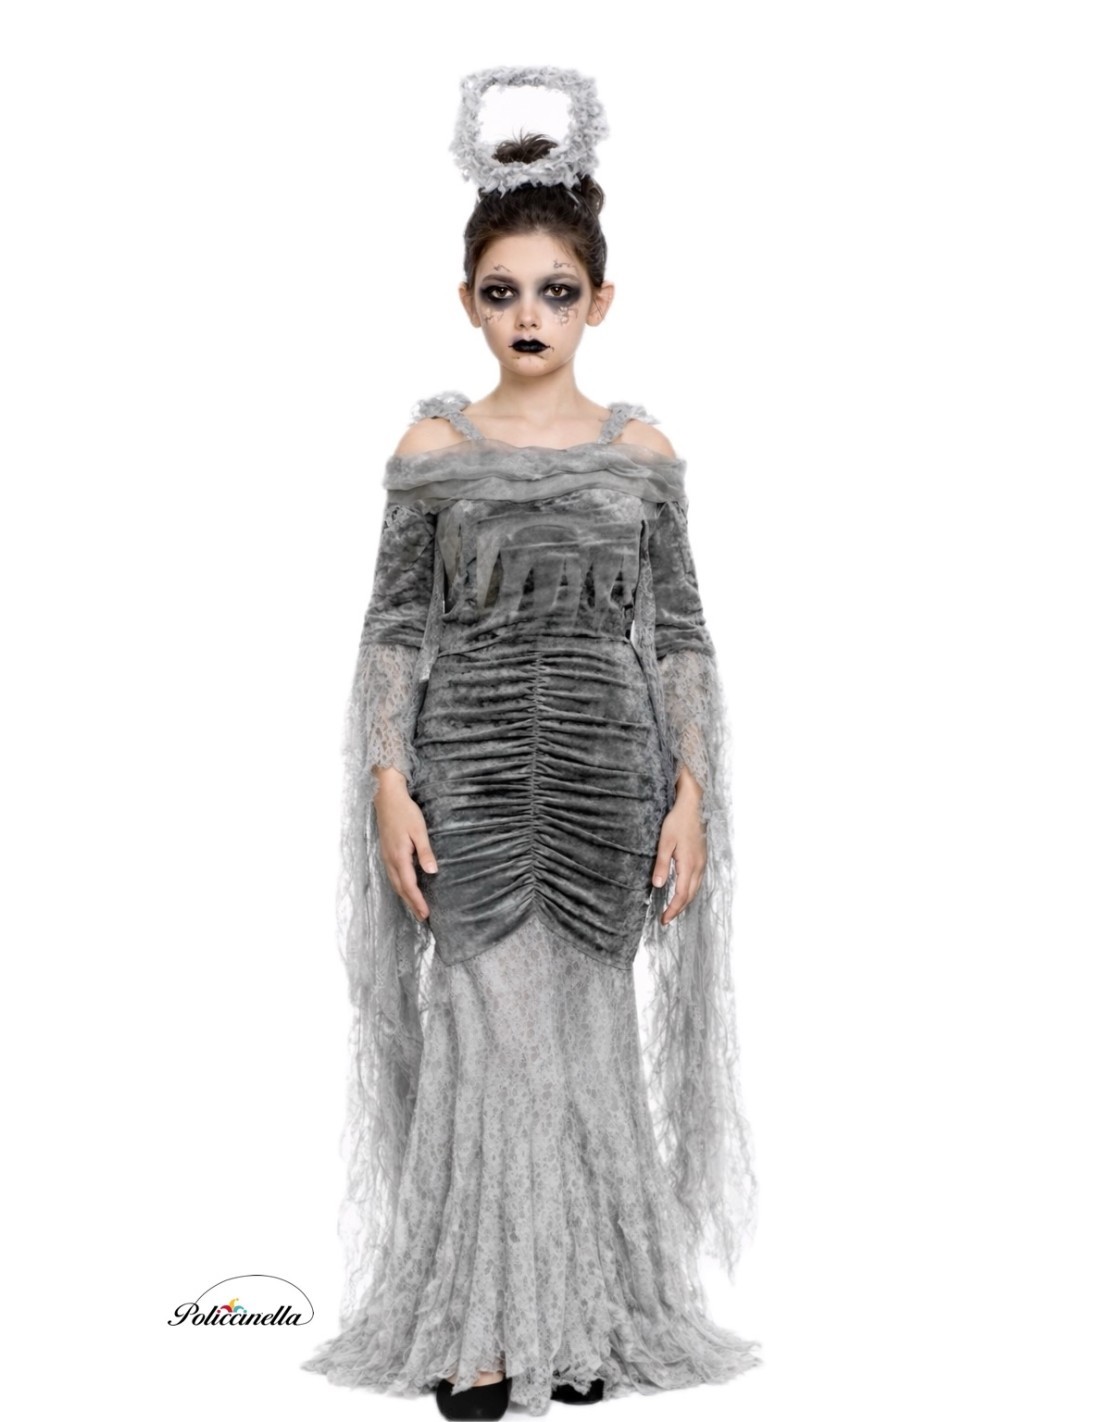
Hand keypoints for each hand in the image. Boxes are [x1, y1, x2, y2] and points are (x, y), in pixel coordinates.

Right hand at [372, 766, 436, 922]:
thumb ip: (425, 852)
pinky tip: (405, 888)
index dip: (417, 901)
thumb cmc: (405, 812)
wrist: (386, 797)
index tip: (426, 914)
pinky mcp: (385, 852)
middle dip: (411, 904)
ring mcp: (385, 856)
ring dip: (405, 897)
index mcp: (399, 856)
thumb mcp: (419, 831)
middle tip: (422, 918)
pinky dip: (399, 887)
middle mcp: (389, 860)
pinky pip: (392, 876)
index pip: (409, 885)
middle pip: (400, 888)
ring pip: (394, 883)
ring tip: (415, 908)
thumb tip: (432, 871)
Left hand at [651, 769, 706, 925]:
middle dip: (678, 909)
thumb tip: (659, 885)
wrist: (693, 806)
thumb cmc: (677, 822)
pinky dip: (689, 891)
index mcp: (689, 865)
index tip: (664, 920)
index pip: (682, 895)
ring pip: (695, 889)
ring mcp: (702, 862)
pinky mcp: (702, 857)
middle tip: (666, 919)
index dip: (673, 909)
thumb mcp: (665, 843)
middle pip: (690, 895)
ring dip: (684, 901)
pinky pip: (697, 880)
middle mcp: (699, 866)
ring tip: (672, 909)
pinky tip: (682, 891)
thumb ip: (662, 865)